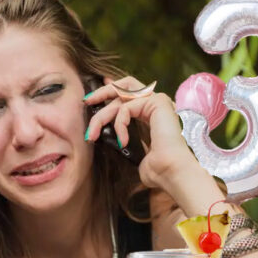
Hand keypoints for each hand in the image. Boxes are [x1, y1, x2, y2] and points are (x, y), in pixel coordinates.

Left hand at [83, 76, 203, 191]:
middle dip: (103, 91)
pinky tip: (123, 141)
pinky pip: (126, 107)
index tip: (95, 95)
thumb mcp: (135, 152)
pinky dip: (119, 124)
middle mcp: (157, 103)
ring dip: (102, 115)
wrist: (171, 172)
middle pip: (125, 85)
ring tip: (91, 135)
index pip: (131, 92)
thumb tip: (112, 141)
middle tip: (87, 101)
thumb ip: (124, 139)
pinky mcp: (157, 102)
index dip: (112, 89)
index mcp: (154, 113)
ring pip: (121, 97)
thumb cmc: (157, 169)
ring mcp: (158, 100)